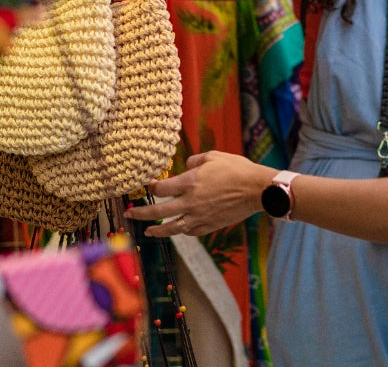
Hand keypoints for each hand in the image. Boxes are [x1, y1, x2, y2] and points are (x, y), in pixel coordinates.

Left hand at [124, 151, 276, 238]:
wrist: (258, 190)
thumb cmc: (237, 169)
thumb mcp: (214, 156)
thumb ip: (193, 161)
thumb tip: (184, 167)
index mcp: (190, 182)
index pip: (161, 189)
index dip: (151, 188)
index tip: (148, 187)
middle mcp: (191, 202)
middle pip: (158, 211)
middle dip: (140, 213)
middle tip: (129, 213)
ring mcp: (199, 217)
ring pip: (171, 227)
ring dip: (156, 229)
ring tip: (147, 231)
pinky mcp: (209, 226)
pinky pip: (190, 231)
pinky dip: (181, 231)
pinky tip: (177, 229)